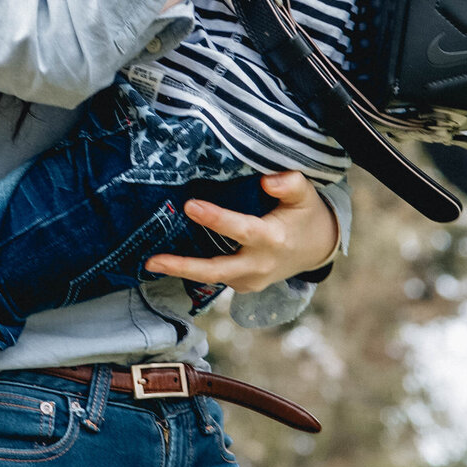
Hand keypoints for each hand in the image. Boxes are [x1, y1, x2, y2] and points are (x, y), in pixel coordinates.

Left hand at [142, 171, 336, 290]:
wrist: (316, 249)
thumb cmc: (305, 216)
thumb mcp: (305, 195)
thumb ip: (290, 184)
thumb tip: (267, 181)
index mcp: (273, 240)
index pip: (241, 230)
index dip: (215, 219)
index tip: (190, 205)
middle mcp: (259, 265)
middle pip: (217, 270)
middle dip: (184, 266)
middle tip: (152, 261)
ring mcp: (250, 280)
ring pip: (212, 277)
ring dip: (181, 270)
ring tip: (150, 262)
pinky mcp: (243, 285)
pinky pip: (215, 277)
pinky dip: (194, 269)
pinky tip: (171, 258)